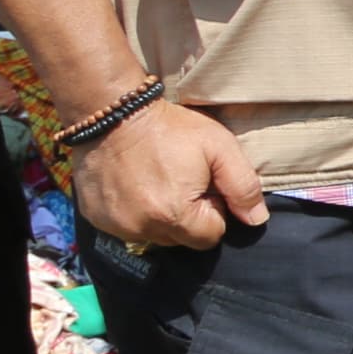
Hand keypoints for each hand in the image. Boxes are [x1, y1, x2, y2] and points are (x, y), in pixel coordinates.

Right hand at [73, 101, 261, 251]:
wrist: (113, 114)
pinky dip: (136, 213)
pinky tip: (136, 184)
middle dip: (189, 217)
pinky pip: (127, 227)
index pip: (210, 236)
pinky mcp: (96, 218)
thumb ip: (243, 187)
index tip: (204, 185)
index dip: (214, 211)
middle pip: (182, 239)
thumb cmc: (170, 128)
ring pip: (154, 235)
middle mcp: (141, 228)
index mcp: (174, 215)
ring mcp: (114, 225)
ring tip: (159, 180)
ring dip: (162, 217)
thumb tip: (256, 220)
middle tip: (182, 181)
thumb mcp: (219, 147)